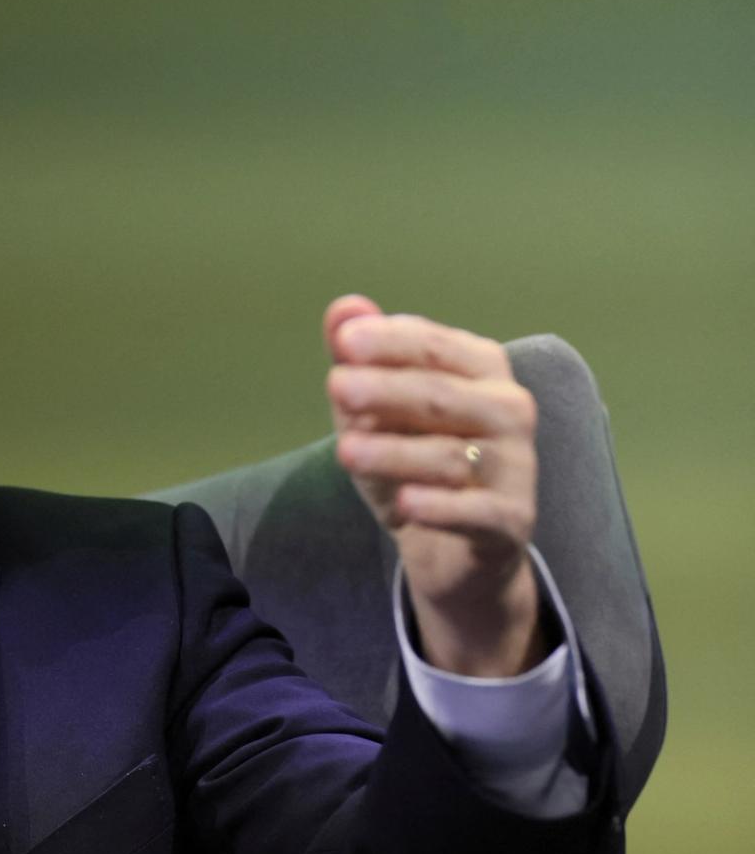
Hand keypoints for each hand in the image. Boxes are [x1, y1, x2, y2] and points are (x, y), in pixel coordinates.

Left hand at [323, 294, 546, 676]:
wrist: (451, 546)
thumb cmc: (411, 460)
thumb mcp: (375, 411)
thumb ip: (362, 360)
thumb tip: (344, 307)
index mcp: (481, 369)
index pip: (435, 346)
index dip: (391, 342)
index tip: (344, 341)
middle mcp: (509, 409)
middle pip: (442, 396)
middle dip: (387, 390)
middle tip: (337, 386)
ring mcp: (516, 466)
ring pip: (450, 455)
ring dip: (394, 452)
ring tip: (345, 451)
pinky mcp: (511, 520)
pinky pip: (476, 511)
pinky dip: (441, 508)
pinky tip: (407, 505)